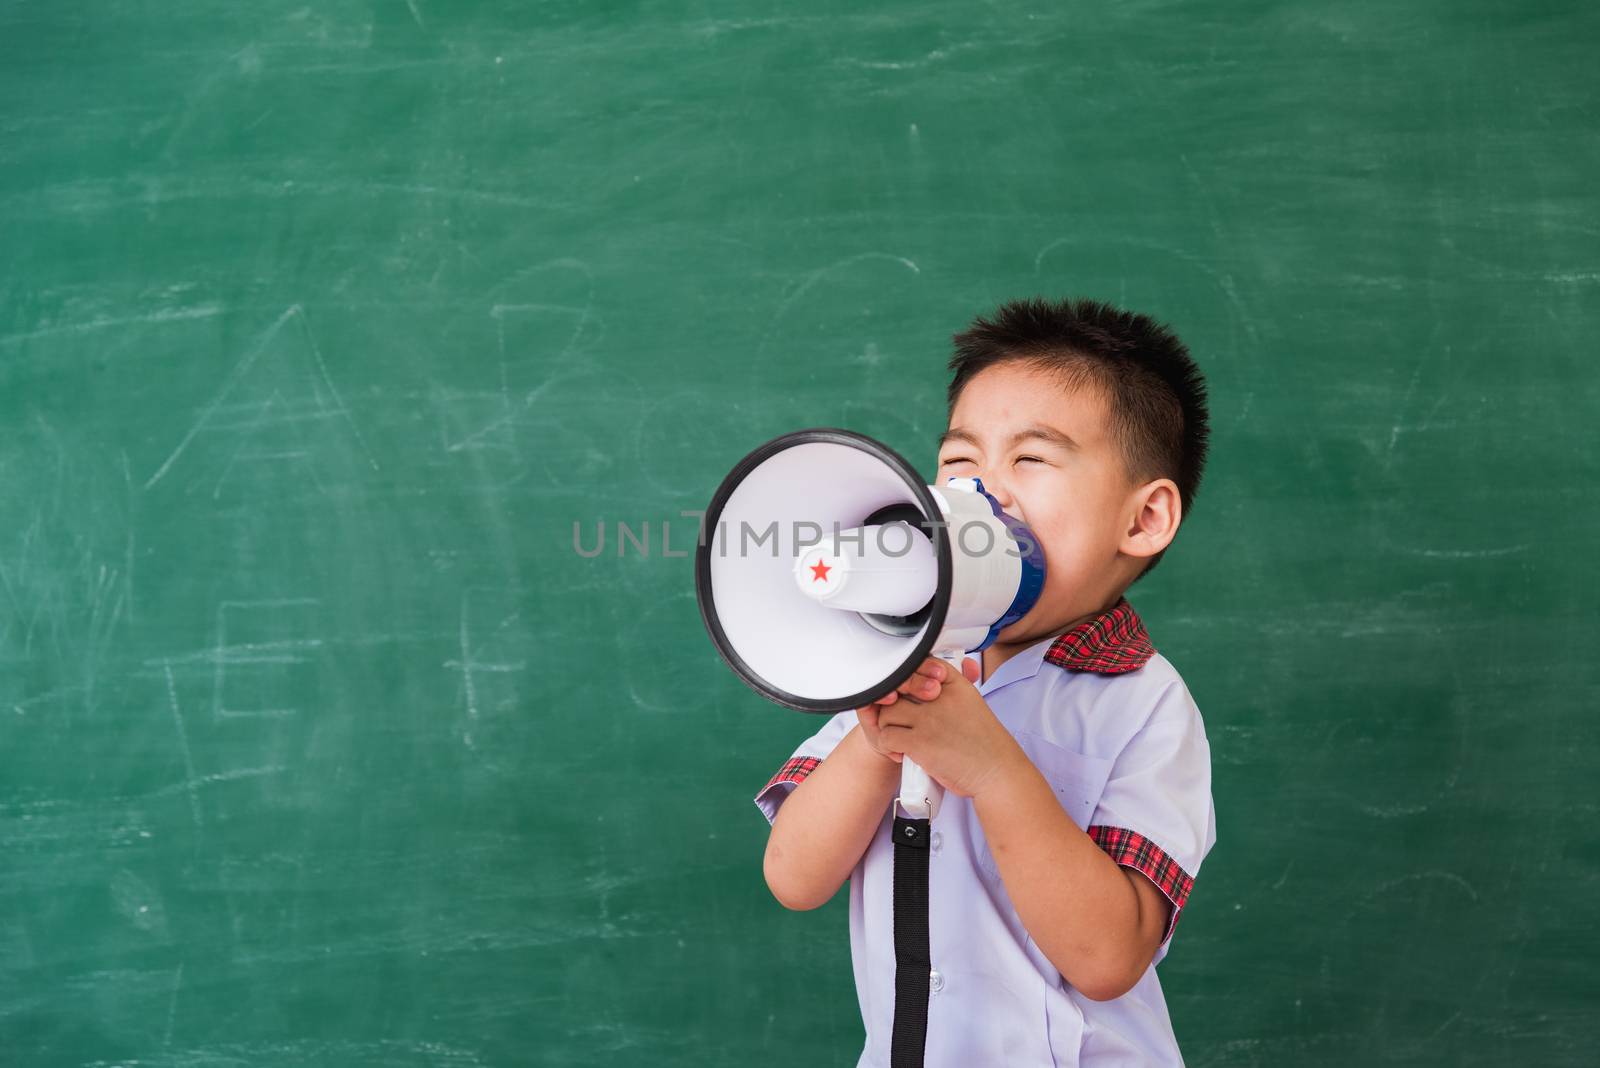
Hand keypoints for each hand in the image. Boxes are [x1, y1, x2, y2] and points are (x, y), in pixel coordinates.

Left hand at [855, 656, 981, 763]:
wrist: (995, 772)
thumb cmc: (985, 745)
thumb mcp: (972, 706)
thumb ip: (952, 691)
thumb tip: (942, 677)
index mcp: (955, 686)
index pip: (920, 666)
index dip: (909, 680)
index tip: (912, 696)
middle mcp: (940, 697)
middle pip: (899, 688)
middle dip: (895, 704)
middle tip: (900, 719)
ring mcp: (928, 719)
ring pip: (887, 712)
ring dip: (889, 726)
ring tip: (899, 736)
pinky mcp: (919, 742)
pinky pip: (886, 736)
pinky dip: (889, 747)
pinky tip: (901, 753)